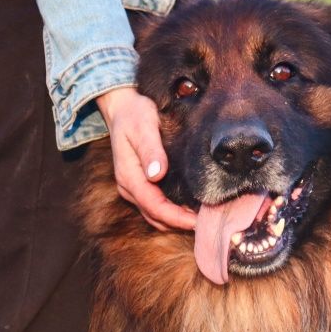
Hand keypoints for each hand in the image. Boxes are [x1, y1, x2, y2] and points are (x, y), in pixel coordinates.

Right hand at [97, 87, 196, 231]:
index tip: (198, 222)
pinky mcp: (140, 184)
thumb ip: (150, 150)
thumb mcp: (143, 127)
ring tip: (203, 219)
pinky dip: (172, 213)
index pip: (154, 207)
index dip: (177, 218)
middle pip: (156, 217)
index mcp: (129, 176)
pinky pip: (156, 206)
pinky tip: (191, 209)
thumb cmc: (134, 114)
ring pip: (155, 215)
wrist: (122, 107)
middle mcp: (129, 187)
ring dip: (177, 221)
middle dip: (180, 224)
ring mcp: (133, 188)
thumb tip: (156, 174)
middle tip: (208, 224)